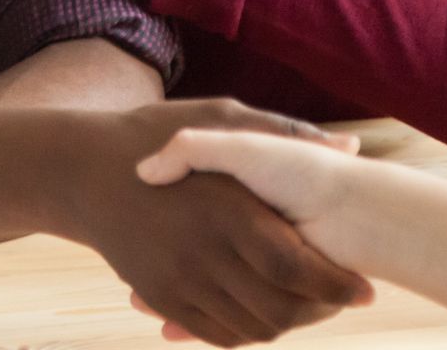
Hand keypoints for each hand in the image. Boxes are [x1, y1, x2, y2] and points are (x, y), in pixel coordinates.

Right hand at [51, 100, 373, 346]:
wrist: (83, 170)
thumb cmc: (156, 133)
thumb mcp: (220, 118)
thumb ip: (284, 131)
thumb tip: (350, 144)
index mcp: (226, 207)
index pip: (296, 267)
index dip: (336, 284)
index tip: (363, 286)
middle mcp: (202, 251)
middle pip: (277, 309)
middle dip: (320, 314)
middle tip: (341, 303)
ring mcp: (177, 279)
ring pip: (249, 328)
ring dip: (286, 326)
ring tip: (310, 309)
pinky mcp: (161, 295)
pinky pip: (214, 333)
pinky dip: (246, 333)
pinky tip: (264, 312)